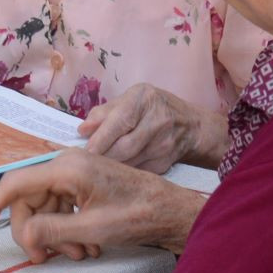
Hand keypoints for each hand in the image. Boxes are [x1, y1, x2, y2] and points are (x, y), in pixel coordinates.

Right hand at [0, 150, 205, 263]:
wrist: (172, 211)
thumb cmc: (139, 216)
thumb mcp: (93, 229)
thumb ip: (52, 231)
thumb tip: (23, 236)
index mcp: (66, 168)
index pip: (14, 184)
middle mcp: (66, 165)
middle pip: (27, 200)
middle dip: (33, 232)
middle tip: (44, 258)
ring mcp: (74, 173)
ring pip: (43, 208)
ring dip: (53, 235)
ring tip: (78, 254)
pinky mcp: (82, 183)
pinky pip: (59, 207)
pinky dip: (65, 230)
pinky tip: (84, 247)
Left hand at [80, 84, 225, 171]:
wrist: (190, 125)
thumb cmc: (151, 108)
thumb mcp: (129, 100)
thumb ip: (103, 113)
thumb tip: (82, 130)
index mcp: (144, 100)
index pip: (120, 121)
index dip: (101, 139)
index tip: (84, 151)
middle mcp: (157, 120)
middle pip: (125, 146)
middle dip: (102, 157)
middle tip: (84, 162)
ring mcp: (164, 144)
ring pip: (130, 162)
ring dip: (110, 166)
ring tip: (94, 166)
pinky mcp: (165, 162)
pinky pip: (138, 171)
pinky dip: (123, 172)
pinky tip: (114, 171)